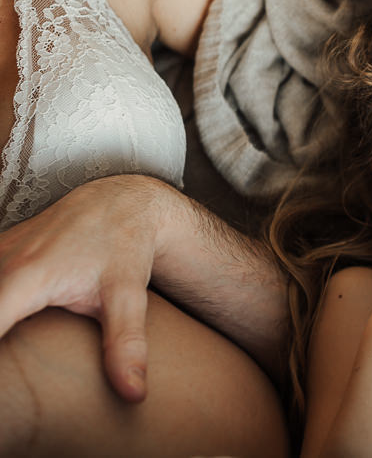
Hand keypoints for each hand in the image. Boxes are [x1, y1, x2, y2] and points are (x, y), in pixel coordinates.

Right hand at [0, 174, 169, 402]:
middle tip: (12, 387)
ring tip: (16, 350)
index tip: (3, 391)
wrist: (121, 203)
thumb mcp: (129, 297)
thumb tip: (134, 394)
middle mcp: (0, 263)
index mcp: (26, 278)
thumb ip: (126, 345)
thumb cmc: (124, 248)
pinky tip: (13, 322)